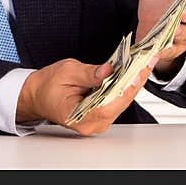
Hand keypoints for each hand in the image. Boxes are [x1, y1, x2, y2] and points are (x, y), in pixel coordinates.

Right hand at [16, 55, 160, 135]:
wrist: (37, 95)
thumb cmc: (47, 86)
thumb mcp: (66, 72)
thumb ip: (89, 73)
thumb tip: (109, 70)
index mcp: (80, 116)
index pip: (110, 103)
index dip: (127, 86)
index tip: (139, 69)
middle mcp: (92, 124)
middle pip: (120, 103)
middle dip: (134, 80)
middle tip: (147, 60)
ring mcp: (98, 121)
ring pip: (121, 101)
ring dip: (132, 82)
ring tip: (144, 63)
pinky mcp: (101, 114)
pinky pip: (117, 100)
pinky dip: (125, 85)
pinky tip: (133, 72)